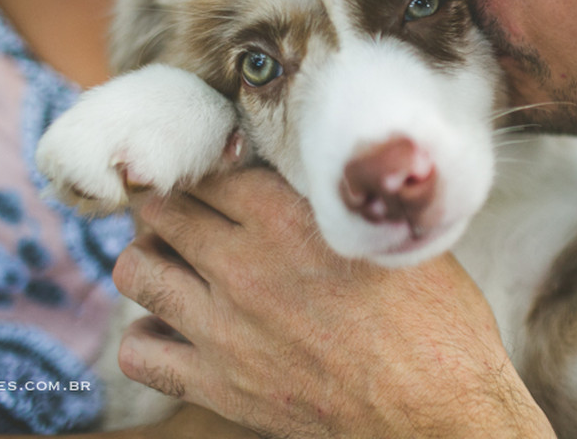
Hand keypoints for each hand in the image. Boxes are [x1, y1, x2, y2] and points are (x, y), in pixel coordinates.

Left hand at [112, 168, 555, 437]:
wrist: (438, 410)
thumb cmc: (434, 321)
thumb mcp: (389, 238)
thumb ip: (335, 205)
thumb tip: (311, 178)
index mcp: (288, 219)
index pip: (211, 170)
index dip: (213, 167)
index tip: (220, 174)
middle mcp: (243, 266)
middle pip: (164, 211)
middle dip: (172, 203)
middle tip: (189, 211)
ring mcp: (223, 329)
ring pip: (138, 271)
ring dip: (149, 257)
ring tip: (172, 260)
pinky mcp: (218, 385)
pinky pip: (139, 352)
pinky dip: (146, 336)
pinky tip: (174, 328)